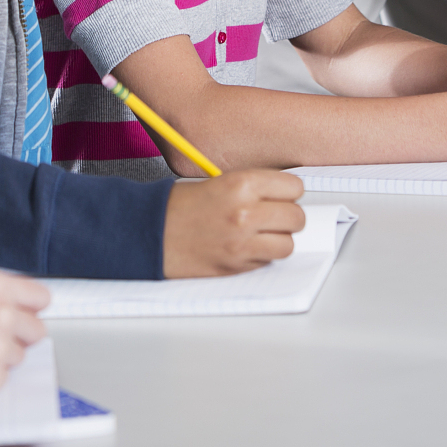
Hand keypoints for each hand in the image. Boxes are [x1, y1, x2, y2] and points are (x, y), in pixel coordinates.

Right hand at [162, 169, 306, 277]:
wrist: (149, 232)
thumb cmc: (180, 206)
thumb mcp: (220, 181)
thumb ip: (254, 187)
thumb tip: (285, 196)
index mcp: (242, 183)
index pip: (294, 187)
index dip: (289, 192)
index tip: (282, 195)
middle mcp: (245, 212)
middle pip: (296, 217)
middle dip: (288, 216)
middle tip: (274, 216)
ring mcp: (241, 242)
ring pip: (288, 244)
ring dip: (279, 239)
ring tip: (263, 234)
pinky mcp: (235, 264)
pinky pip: (268, 261)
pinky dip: (263, 255)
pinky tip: (247, 246)